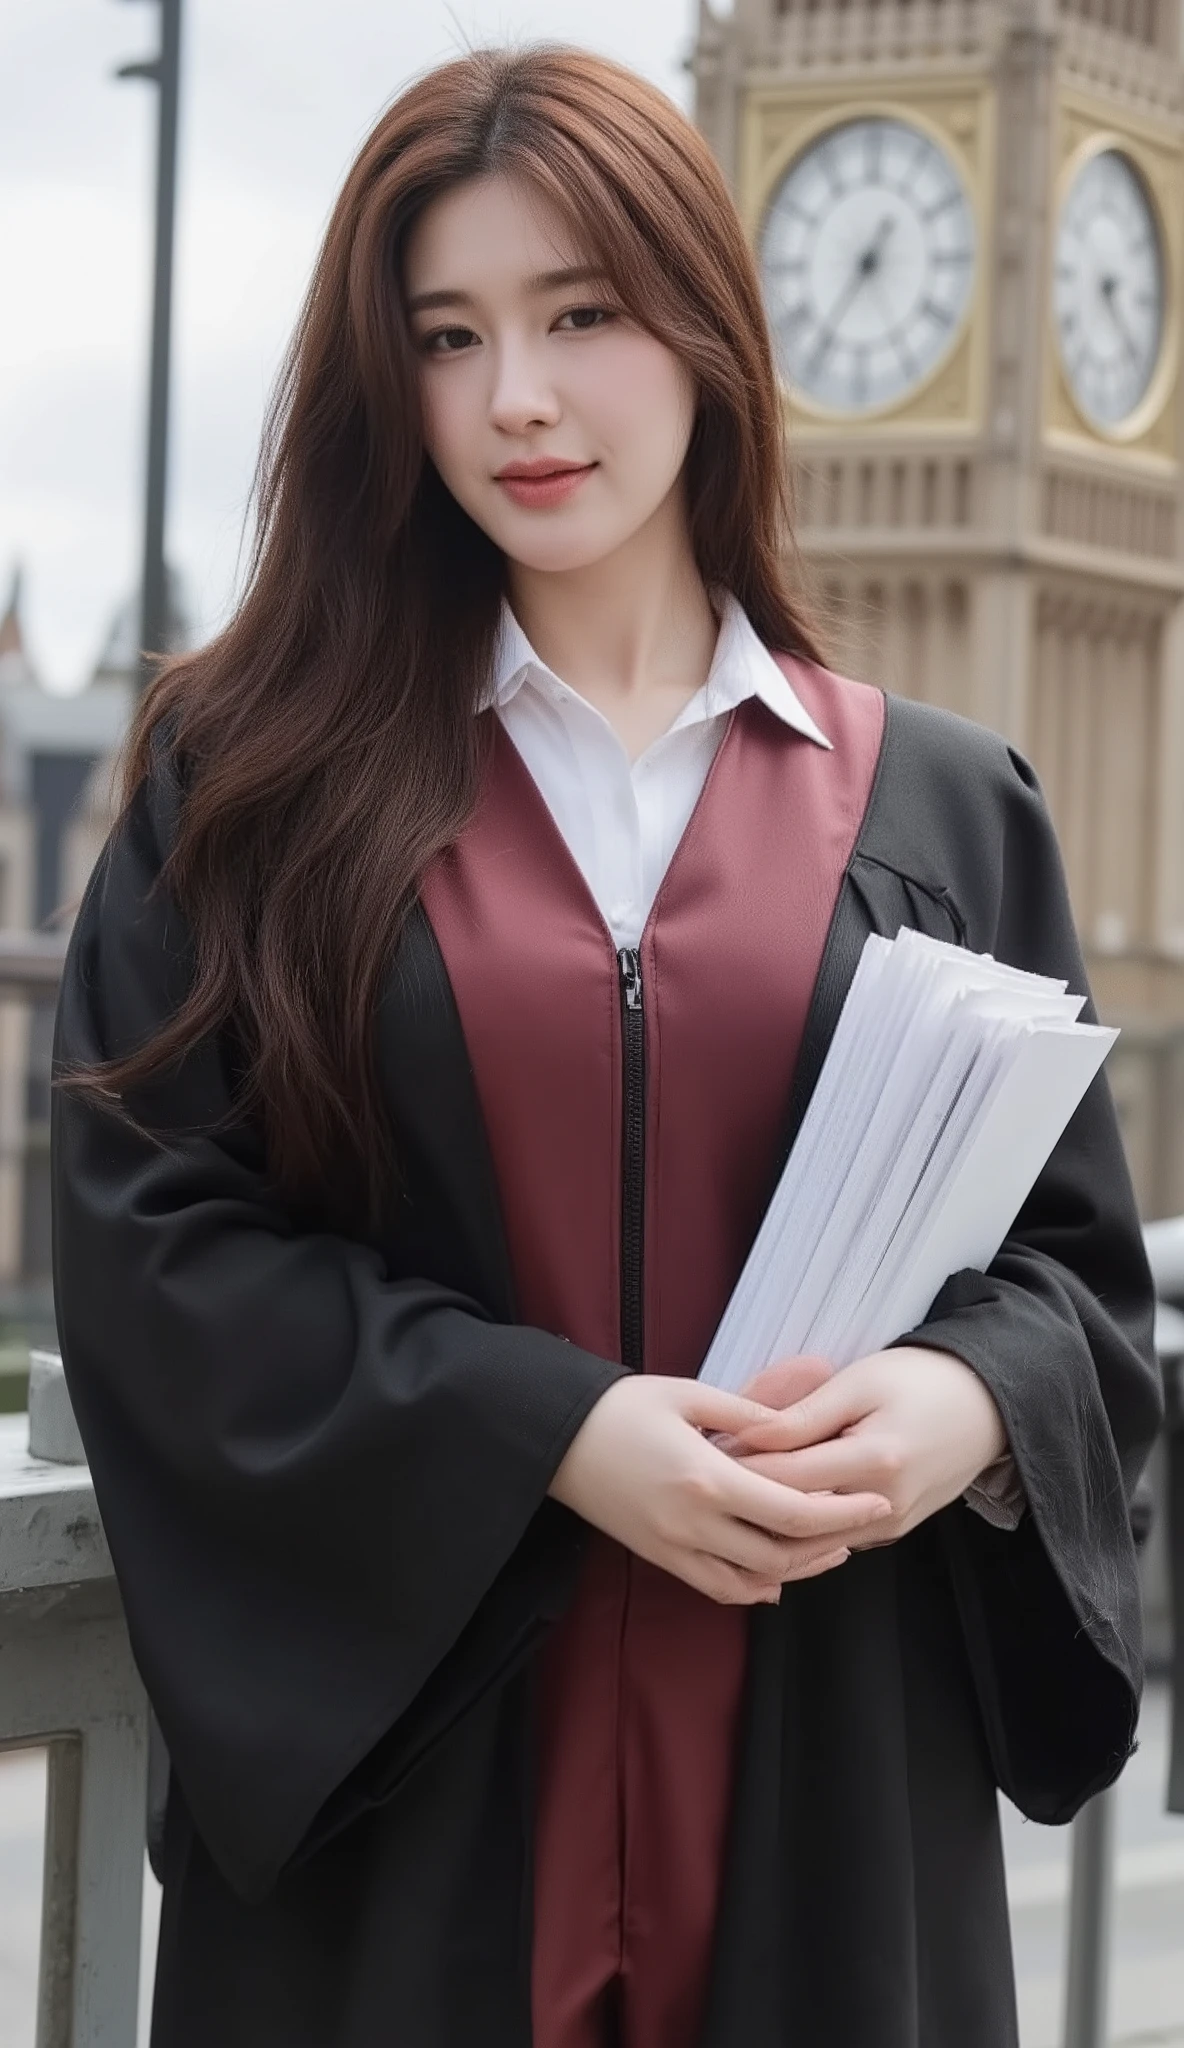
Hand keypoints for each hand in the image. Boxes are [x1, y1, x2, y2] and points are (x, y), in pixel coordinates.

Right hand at [547, 1375, 892, 1605]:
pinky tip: (777, 1578)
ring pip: (753, 1580)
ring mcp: (675, 1547)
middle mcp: (694, 1524)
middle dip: (832, 1543)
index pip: (790, 1512)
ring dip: (798, 1570)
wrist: (556, 1440)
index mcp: (707, 1479)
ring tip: (833, 1548)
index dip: (841, 1513)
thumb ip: (746, 1412)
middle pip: (781, 1553)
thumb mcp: (687, 1393)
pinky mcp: (659, 1557)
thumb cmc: (620, 1407)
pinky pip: (716, 1586)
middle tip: (866, 1525)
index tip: (876, 1502)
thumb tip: (794, 1427)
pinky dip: (753, 1588)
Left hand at [723, 1346, 1007, 1544]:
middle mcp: (883, 1505)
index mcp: (875, 1461)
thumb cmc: (921, 1381)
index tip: (703, 1453)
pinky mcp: (891, 1533)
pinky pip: (833, 1541)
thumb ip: (803, 1415)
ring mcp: (889, 1527)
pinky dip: (798, 1528)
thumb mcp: (860, 1382)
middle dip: (744, 1506)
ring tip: (729, 1495)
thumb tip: (748, 1438)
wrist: (988, 1407)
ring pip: (810, 1544)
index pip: (784, 1479)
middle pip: (792, 1524)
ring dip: (768, 1524)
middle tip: (704, 1481)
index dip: (737, 1469)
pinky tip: (769, 1504)